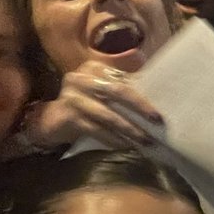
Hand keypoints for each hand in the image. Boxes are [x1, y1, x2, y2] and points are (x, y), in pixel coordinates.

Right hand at [25, 61, 162, 149]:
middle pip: (118, 92)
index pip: (123, 80)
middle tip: (157, 121)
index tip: (159, 110)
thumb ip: (123, 86)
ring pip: (108, 114)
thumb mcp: (103, 90)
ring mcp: (72, 97)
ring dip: (129, 129)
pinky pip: (96, 129)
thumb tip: (158, 90)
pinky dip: (112, 139)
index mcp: (94, 68)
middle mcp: (81, 78)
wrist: (54, 119)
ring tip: (145, 140)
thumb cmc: (87, 103)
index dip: (142, 96)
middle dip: (140, 108)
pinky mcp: (67, 116)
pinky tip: (125, 145)